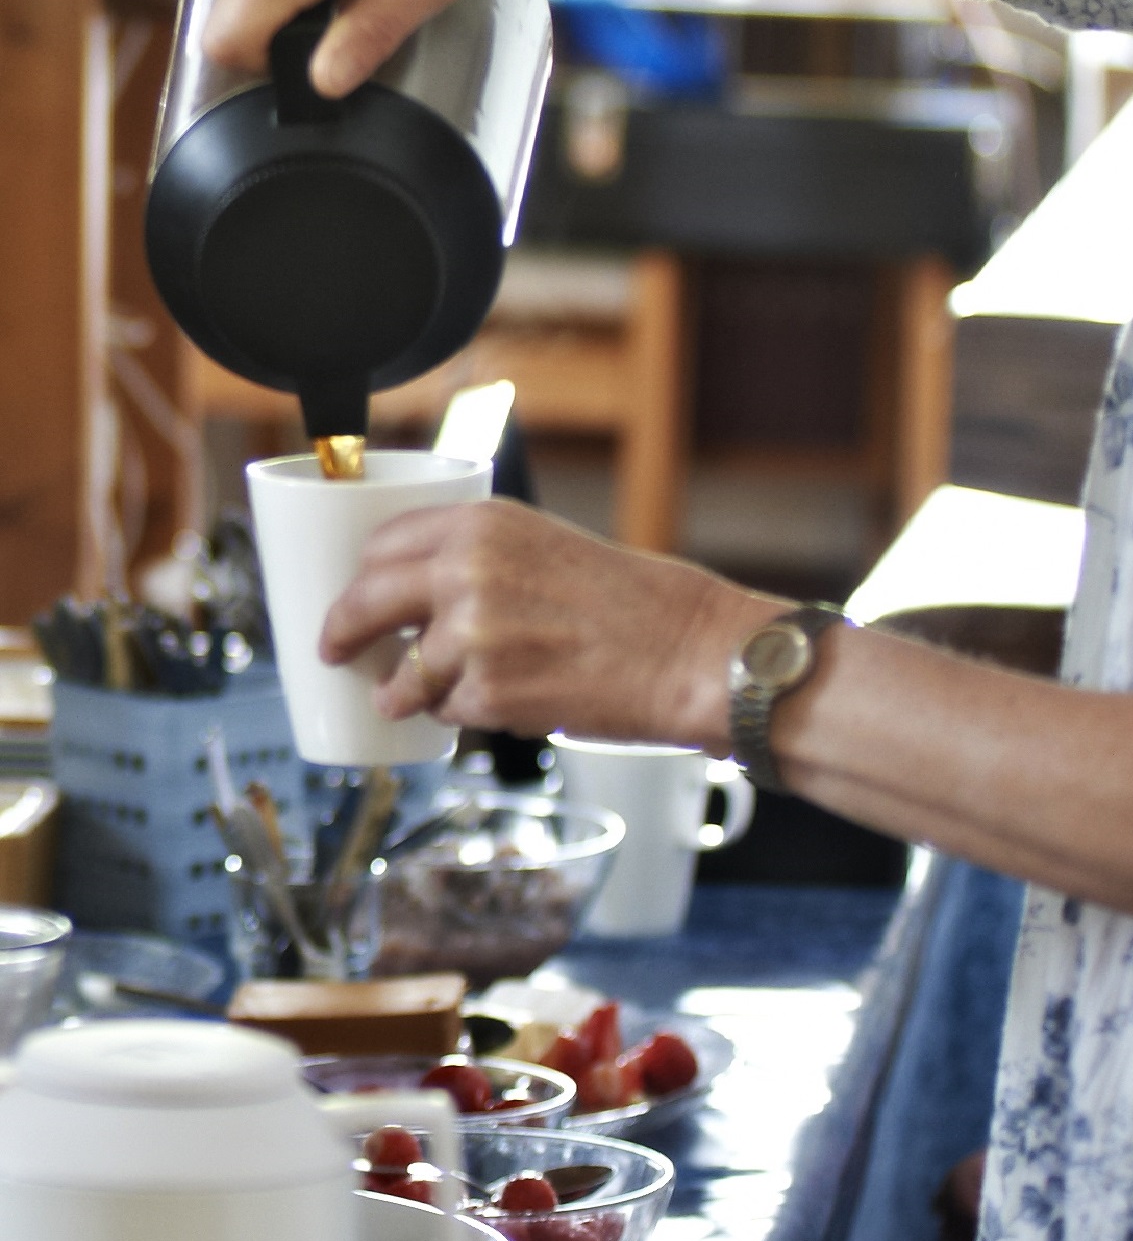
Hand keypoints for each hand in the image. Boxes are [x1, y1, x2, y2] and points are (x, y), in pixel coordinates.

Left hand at [318, 498, 780, 747]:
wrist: (690, 652)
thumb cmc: (636, 605)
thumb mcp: (549, 549)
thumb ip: (483, 562)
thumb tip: (418, 601)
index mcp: (483, 523)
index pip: (383, 544)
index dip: (360, 574)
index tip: (352, 593)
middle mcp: (468, 571)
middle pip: (364, 601)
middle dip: (341, 632)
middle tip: (334, 651)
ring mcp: (473, 636)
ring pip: (404, 674)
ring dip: (404, 693)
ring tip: (420, 700)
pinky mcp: (489, 694)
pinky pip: (448, 712)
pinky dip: (463, 716)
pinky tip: (502, 705)